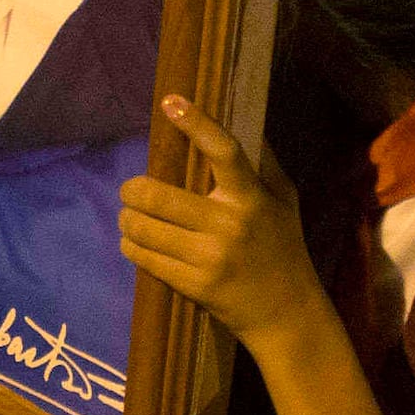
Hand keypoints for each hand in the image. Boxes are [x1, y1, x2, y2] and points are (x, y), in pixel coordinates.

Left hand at [117, 99, 333, 353]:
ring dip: (127, 219)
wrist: (286, 312)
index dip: (196, 123)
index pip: (223, 151)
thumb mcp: (285, 200)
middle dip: (132, 190)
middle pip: (158, 195)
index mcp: (252, 197)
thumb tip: (242, 120)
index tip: (171, 102)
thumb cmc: (283, 247)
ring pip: (143, 228)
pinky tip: (134, 242)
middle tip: (130, 190)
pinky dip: (131, 246)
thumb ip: (263, 163)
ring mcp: (209, 257)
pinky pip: (144, 258)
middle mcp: (229, 224)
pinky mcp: (193, 284)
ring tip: (129, 217)